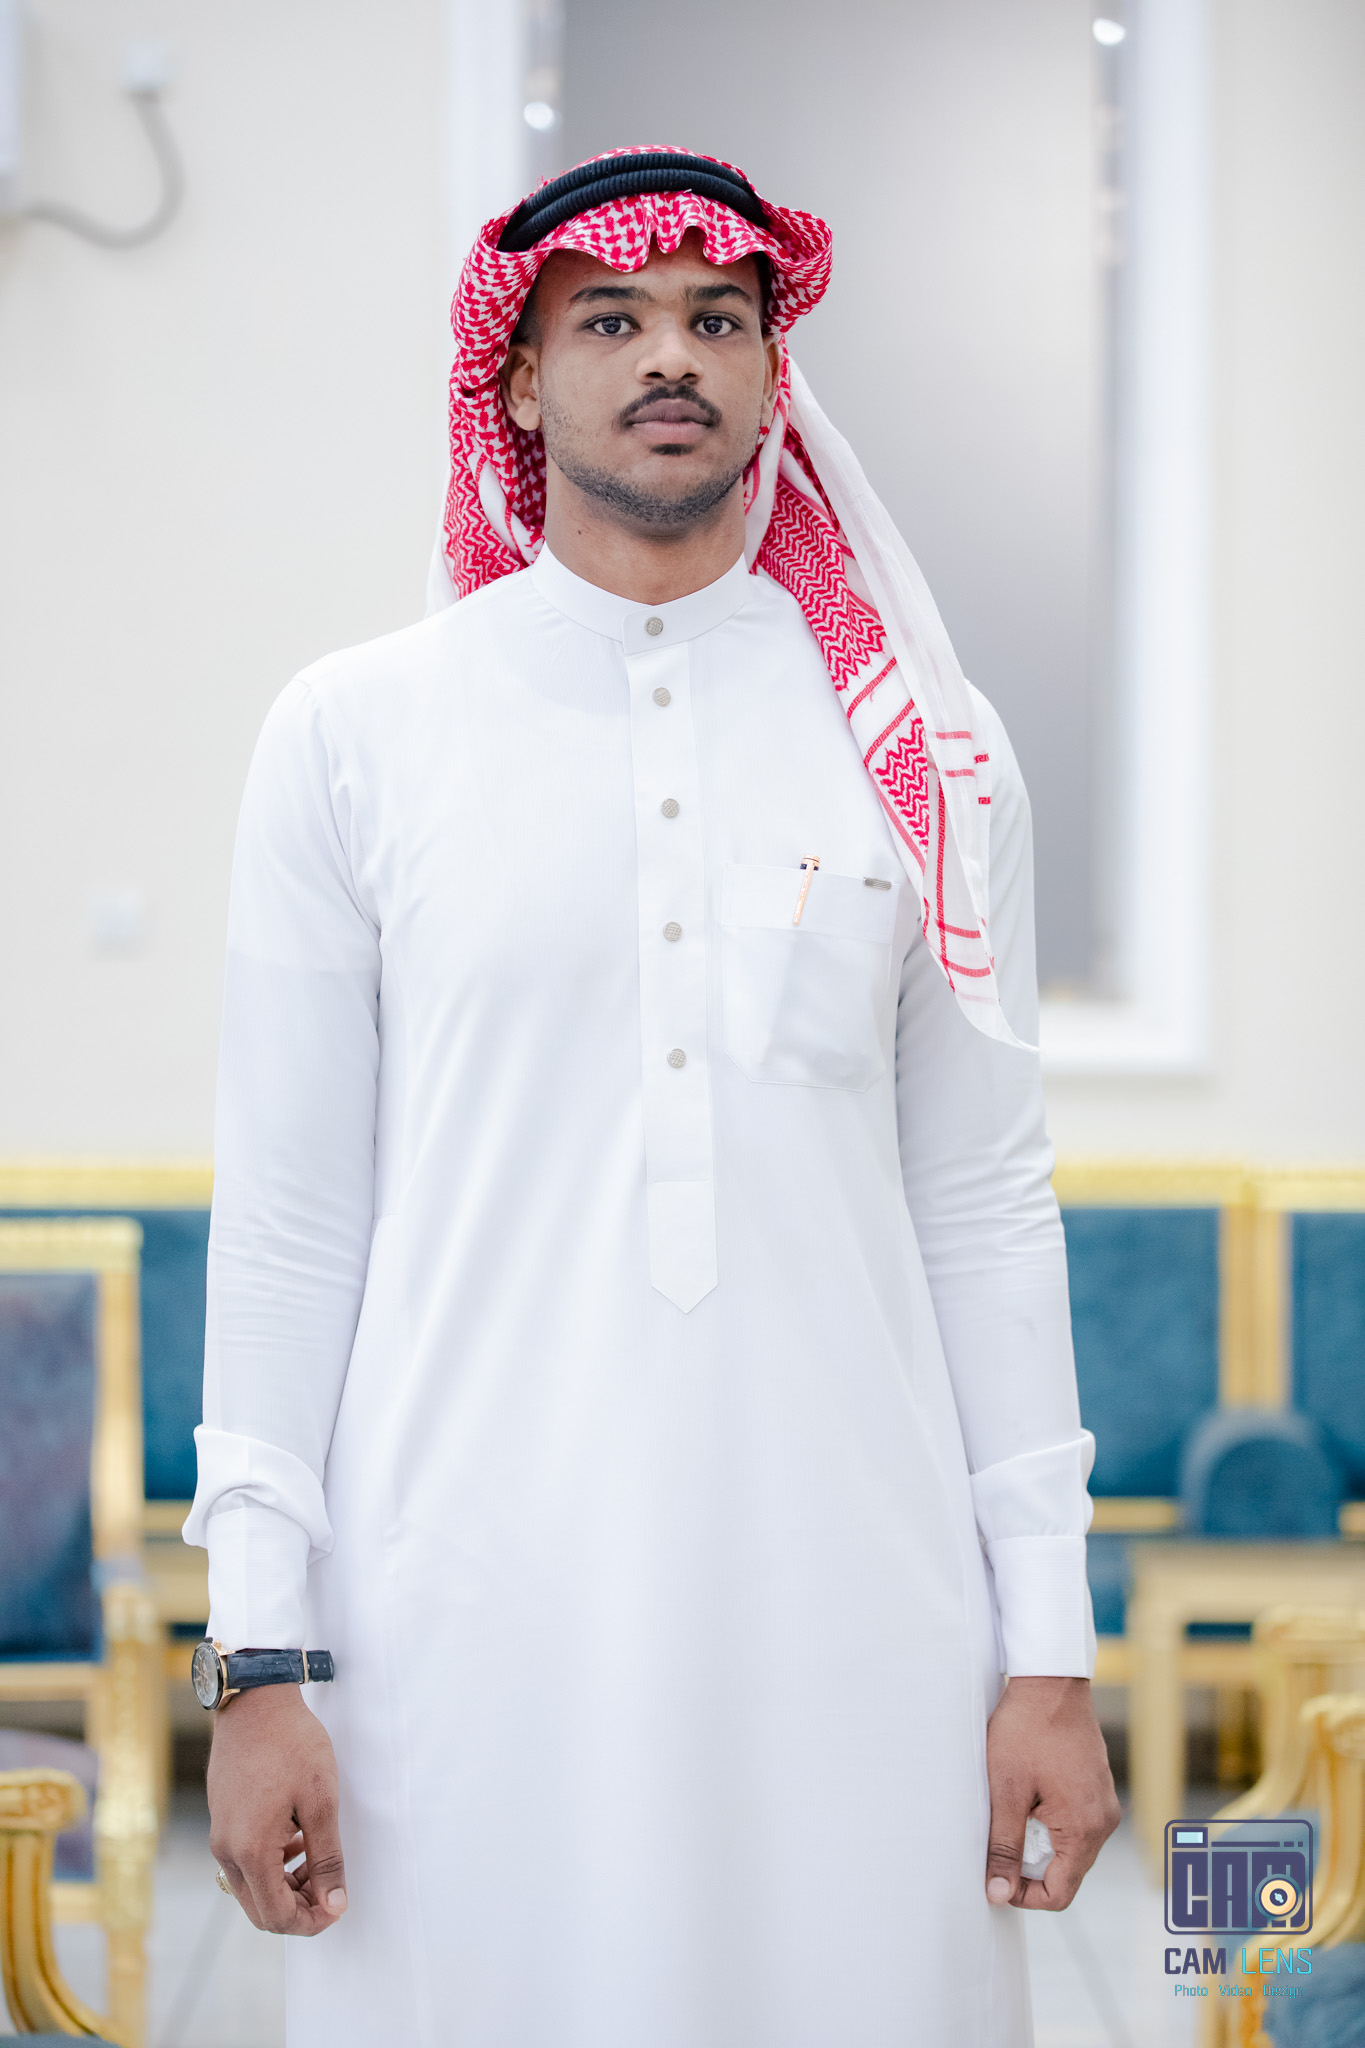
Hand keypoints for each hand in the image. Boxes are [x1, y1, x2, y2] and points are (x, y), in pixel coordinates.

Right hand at [207, 1683, 347, 1934]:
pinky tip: (297, 1841)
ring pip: (252, 1888)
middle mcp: (227, 1850)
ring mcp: (220, 1834)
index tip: (339, 1906)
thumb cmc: (291, 1745)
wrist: (254, 1700)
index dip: (312, 1922)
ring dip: (286, 1888)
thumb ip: (327, 1858)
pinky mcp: (222, 1819)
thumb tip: (334, 1904)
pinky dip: (272, 1865)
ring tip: (319, 1862)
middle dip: (299, 1910)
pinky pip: (245, 1862)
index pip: (278, 1917)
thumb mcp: (320, 1800)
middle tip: (332, 1890)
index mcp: (251, 1851)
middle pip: (261, 1910)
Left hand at [984, 1676, 1119, 1909]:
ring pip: (1068, 1847)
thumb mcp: (1006, 1791)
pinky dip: (1048, 1821)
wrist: (1050, 1680)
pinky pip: (1073, 1822)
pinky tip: (1025, 1795)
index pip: (1060, 1893)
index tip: (995, 1876)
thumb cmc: (1027, 1729)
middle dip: (1028, 1866)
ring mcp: (1103, 1803)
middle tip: (997, 1836)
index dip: (1024, 1895)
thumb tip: (998, 1893)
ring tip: (1010, 1809)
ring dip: (1037, 1841)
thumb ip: (1004, 1846)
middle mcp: (1103, 1821)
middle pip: (1065, 1872)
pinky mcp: (1096, 1787)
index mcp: (1084, 1828)